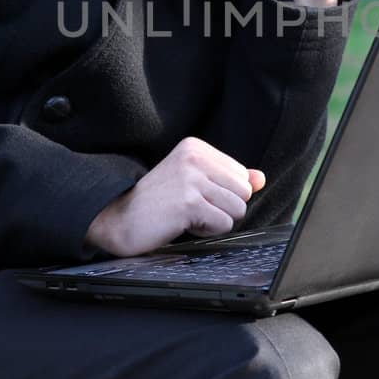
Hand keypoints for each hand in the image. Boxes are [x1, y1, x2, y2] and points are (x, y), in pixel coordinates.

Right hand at [84, 137, 266, 256]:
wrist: (117, 217)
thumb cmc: (157, 202)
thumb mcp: (194, 182)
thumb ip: (228, 178)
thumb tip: (260, 178)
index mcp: (195, 147)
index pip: (242, 175)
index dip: (222, 194)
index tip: (193, 195)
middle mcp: (194, 158)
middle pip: (244, 192)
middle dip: (223, 208)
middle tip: (191, 208)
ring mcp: (191, 179)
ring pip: (237, 209)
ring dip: (214, 221)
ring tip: (186, 215)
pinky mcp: (189, 203)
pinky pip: (223, 224)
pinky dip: (206, 231)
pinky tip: (182, 224)